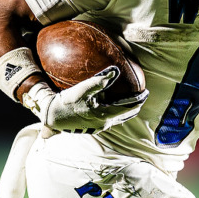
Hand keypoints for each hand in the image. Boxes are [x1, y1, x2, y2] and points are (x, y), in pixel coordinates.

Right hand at [21, 66, 147, 132]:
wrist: (52, 116)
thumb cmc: (67, 102)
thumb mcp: (83, 89)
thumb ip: (100, 80)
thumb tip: (115, 71)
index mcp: (106, 115)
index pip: (129, 107)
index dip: (139, 99)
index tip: (146, 92)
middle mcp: (105, 123)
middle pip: (126, 115)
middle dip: (136, 105)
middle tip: (142, 96)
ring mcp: (99, 126)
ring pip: (119, 118)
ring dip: (126, 110)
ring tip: (131, 102)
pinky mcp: (93, 126)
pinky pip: (110, 119)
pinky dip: (117, 112)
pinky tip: (112, 106)